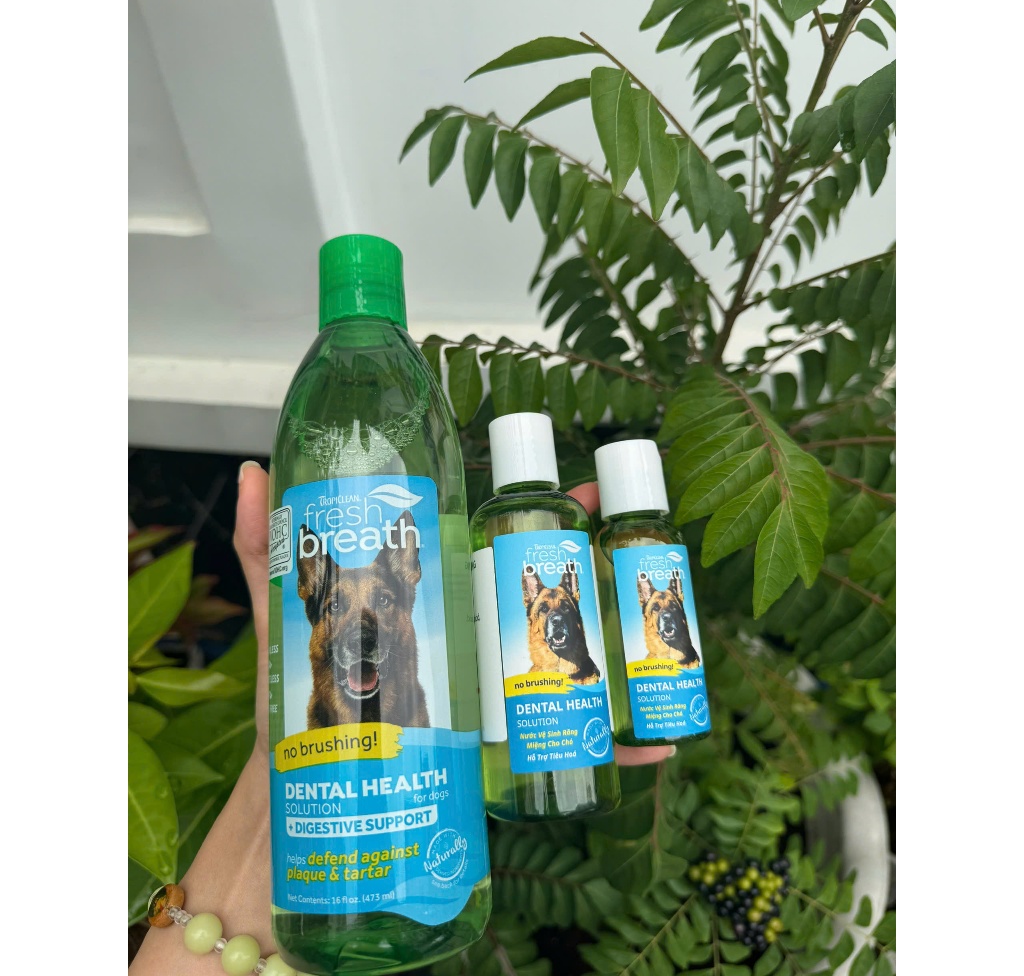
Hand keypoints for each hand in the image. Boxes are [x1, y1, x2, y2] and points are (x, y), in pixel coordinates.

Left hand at [234, 465, 670, 767]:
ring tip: (652, 646)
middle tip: (632, 554)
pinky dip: (613, 748)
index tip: (580, 491)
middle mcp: (471, 643)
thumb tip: (253, 468)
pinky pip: (563, 747)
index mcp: (432, 602)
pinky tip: (652, 747)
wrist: (301, 797)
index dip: (540, 514)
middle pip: (547, 600)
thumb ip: (263, 548)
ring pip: (569, 666)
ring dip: (620, 656)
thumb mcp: (283, 618)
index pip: (494, 547)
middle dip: (598, 575)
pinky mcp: (497, 753)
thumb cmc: (293, 701)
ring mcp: (489, 696)